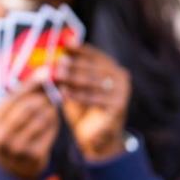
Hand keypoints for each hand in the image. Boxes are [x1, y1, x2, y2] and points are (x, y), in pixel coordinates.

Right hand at [0, 78, 59, 179]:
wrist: (12, 169)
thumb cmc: (10, 133)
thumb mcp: (7, 116)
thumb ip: (22, 96)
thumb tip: (43, 73)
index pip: (13, 98)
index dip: (31, 84)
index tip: (46, 73)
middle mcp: (0, 138)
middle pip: (28, 108)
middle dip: (43, 97)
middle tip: (53, 91)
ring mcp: (16, 150)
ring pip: (41, 119)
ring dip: (51, 109)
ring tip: (52, 105)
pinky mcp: (34, 157)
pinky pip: (49, 132)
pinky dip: (54, 123)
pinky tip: (52, 120)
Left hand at [54, 44, 131, 159]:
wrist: (95, 136)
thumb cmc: (83, 107)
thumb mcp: (75, 86)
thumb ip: (70, 70)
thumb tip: (58, 51)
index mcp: (112, 68)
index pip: (95, 55)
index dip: (80, 49)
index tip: (65, 44)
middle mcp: (121, 77)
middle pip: (94, 68)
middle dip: (74, 64)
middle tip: (58, 63)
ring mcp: (122, 92)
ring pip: (94, 82)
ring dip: (74, 78)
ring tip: (57, 76)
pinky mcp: (119, 107)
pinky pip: (95, 99)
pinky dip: (78, 95)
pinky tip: (63, 93)